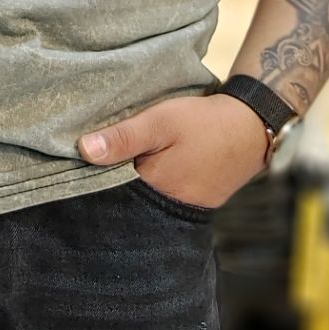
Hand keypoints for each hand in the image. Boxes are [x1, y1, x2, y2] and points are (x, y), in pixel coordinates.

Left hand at [77, 94, 269, 209]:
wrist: (252, 127)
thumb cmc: (204, 124)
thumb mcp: (160, 122)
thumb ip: (123, 137)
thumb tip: (83, 150)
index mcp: (152, 190)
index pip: (107, 190)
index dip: (92, 172)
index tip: (77, 155)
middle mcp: (164, 207)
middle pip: (124, 196)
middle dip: (110, 177)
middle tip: (96, 153)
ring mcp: (180, 206)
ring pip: (142, 195)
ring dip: (131, 177)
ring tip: (120, 156)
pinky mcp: (193, 200)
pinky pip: (161, 193)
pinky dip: (152, 179)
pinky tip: (146, 162)